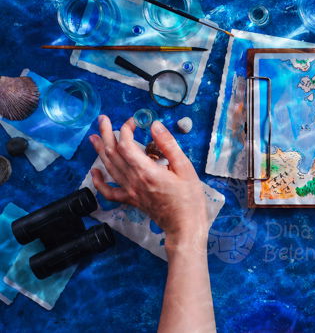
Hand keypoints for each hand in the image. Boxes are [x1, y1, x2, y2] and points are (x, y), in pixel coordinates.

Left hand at [89, 115, 208, 247]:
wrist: (185, 225)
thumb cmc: (189, 198)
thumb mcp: (185, 167)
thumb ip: (168, 145)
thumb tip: (155, 126)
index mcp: (147, 171)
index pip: (126, 145)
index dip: (126, 129)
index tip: (135, 121)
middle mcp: (134, 180)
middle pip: (113, 154)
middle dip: (106, 134)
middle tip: (102, 120)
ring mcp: (130, 191)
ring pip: (109, 168)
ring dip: (100, 151)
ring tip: (94, 137)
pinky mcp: (131, 200)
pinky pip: (109, 192)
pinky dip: (99, 182)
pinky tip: (95, 172)